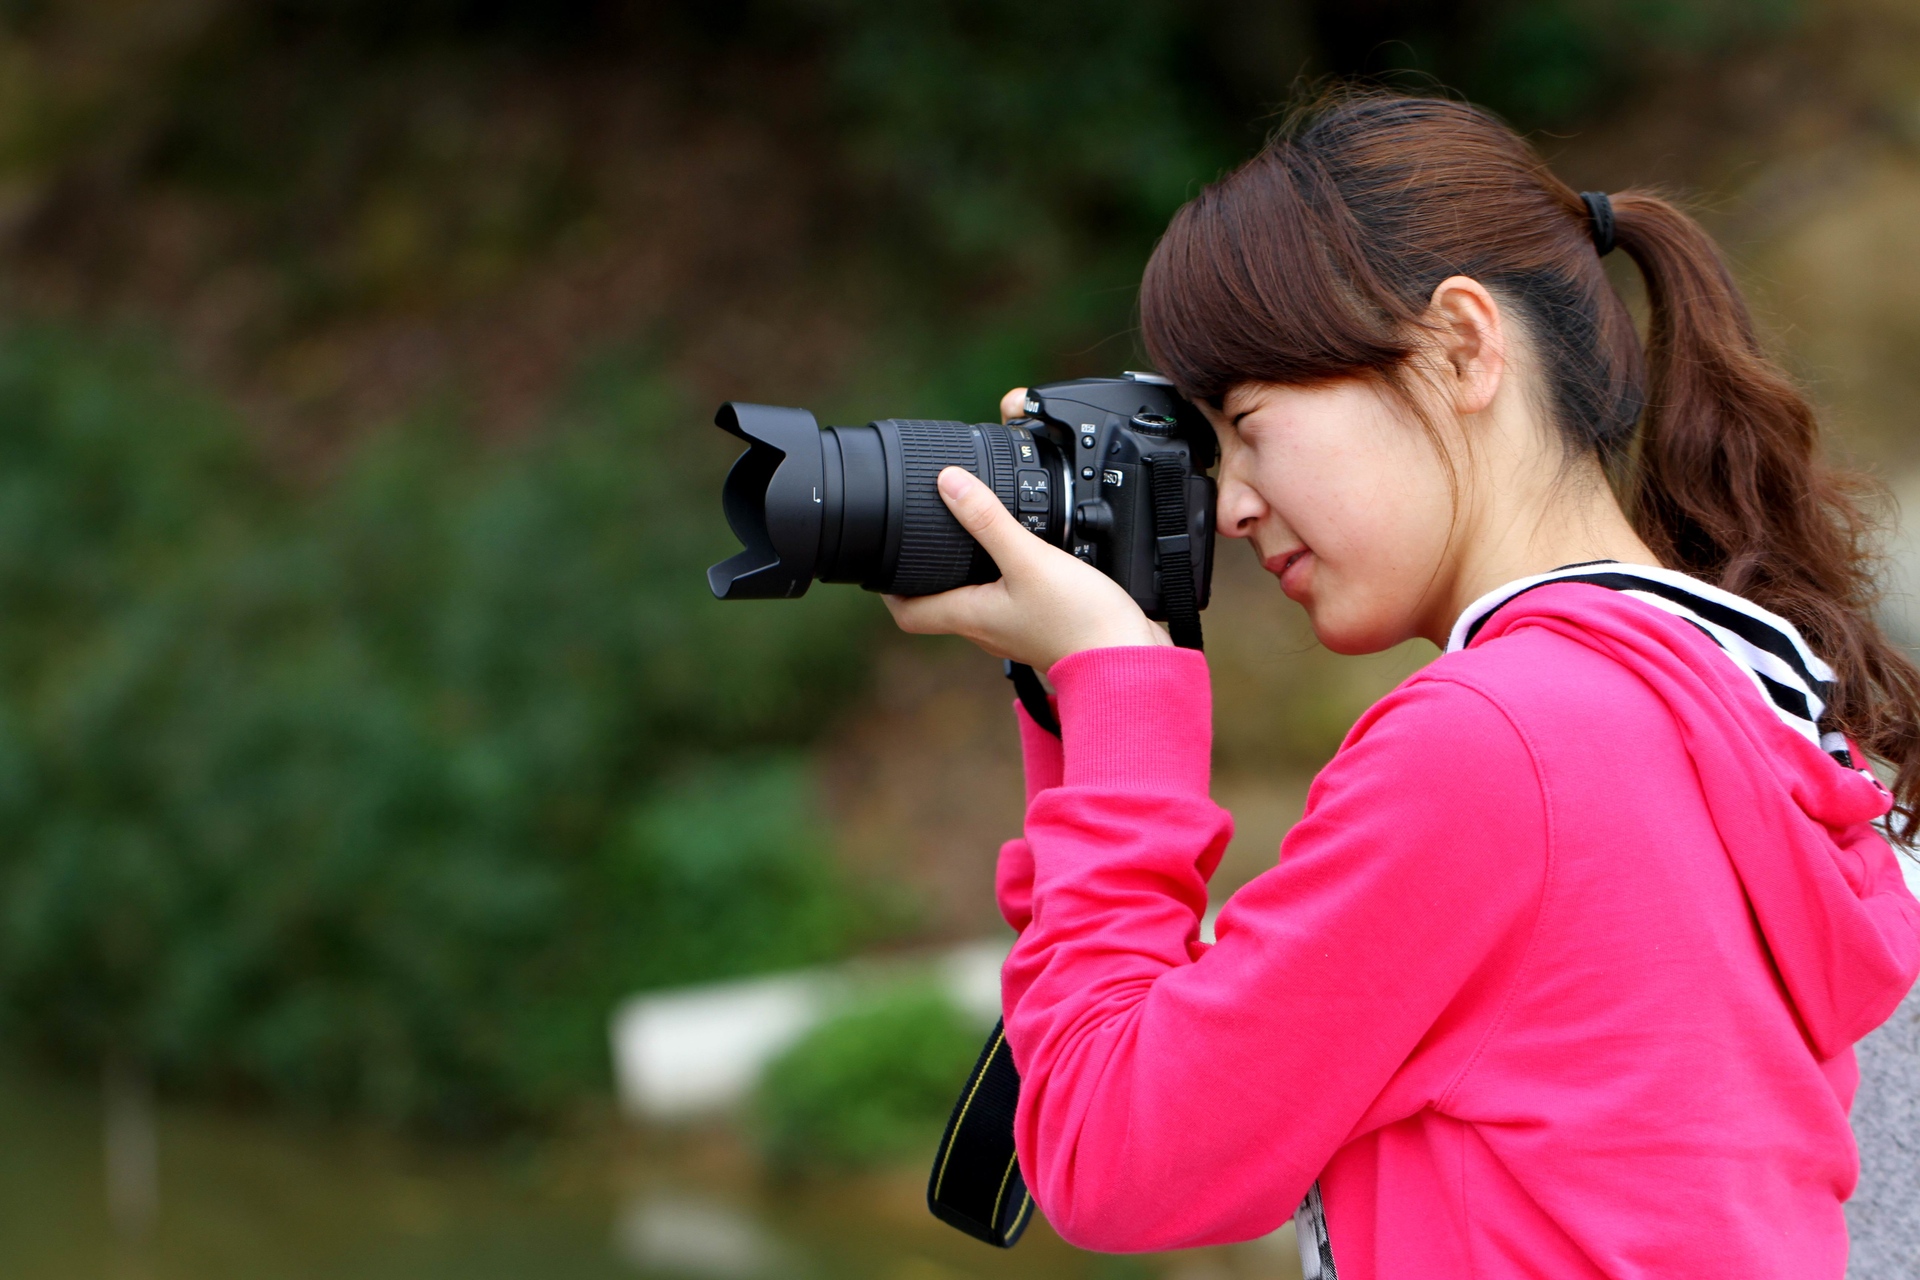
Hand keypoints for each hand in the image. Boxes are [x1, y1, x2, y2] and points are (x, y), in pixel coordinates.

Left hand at [884, 466, 1170, 669]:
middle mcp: (988, 628)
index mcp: (971, 616)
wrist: (1129, 661)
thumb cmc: (1080, 622)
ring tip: (970, 535)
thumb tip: (948, 483)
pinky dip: (1007, 575)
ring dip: (967, 571)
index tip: (882, 558)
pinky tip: (1026, 553)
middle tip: (924, 534)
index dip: (888, 589)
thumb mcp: (1029, 559)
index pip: (909, 614)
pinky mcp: (1045, 625)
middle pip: (941, 604)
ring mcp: (1017, 630)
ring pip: (978, 600)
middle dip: (927, 571)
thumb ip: (989, 520)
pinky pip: (1012, 599)